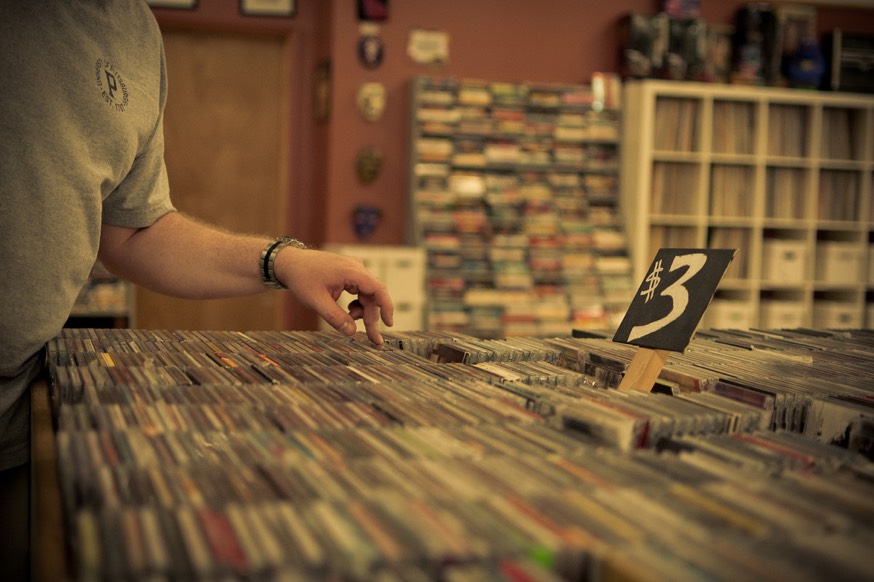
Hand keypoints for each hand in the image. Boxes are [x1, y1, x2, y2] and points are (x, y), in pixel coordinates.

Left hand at [273, 248, 393, 343]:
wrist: (289, 263)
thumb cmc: (302, 278)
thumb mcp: (316, 302)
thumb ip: (335, 318)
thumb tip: (352, 332)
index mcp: (351, 271)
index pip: (378, 289)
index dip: (386, 307)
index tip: (389, 324)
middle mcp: (356, 267)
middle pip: (372, 295)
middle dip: (372, 317)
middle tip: (373, 338)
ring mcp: (353, 269)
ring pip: (367, 295)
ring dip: (362, 311)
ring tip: (349, 320)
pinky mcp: (349, 273)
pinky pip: (360, 290)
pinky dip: (357, 303)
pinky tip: (347, 311)